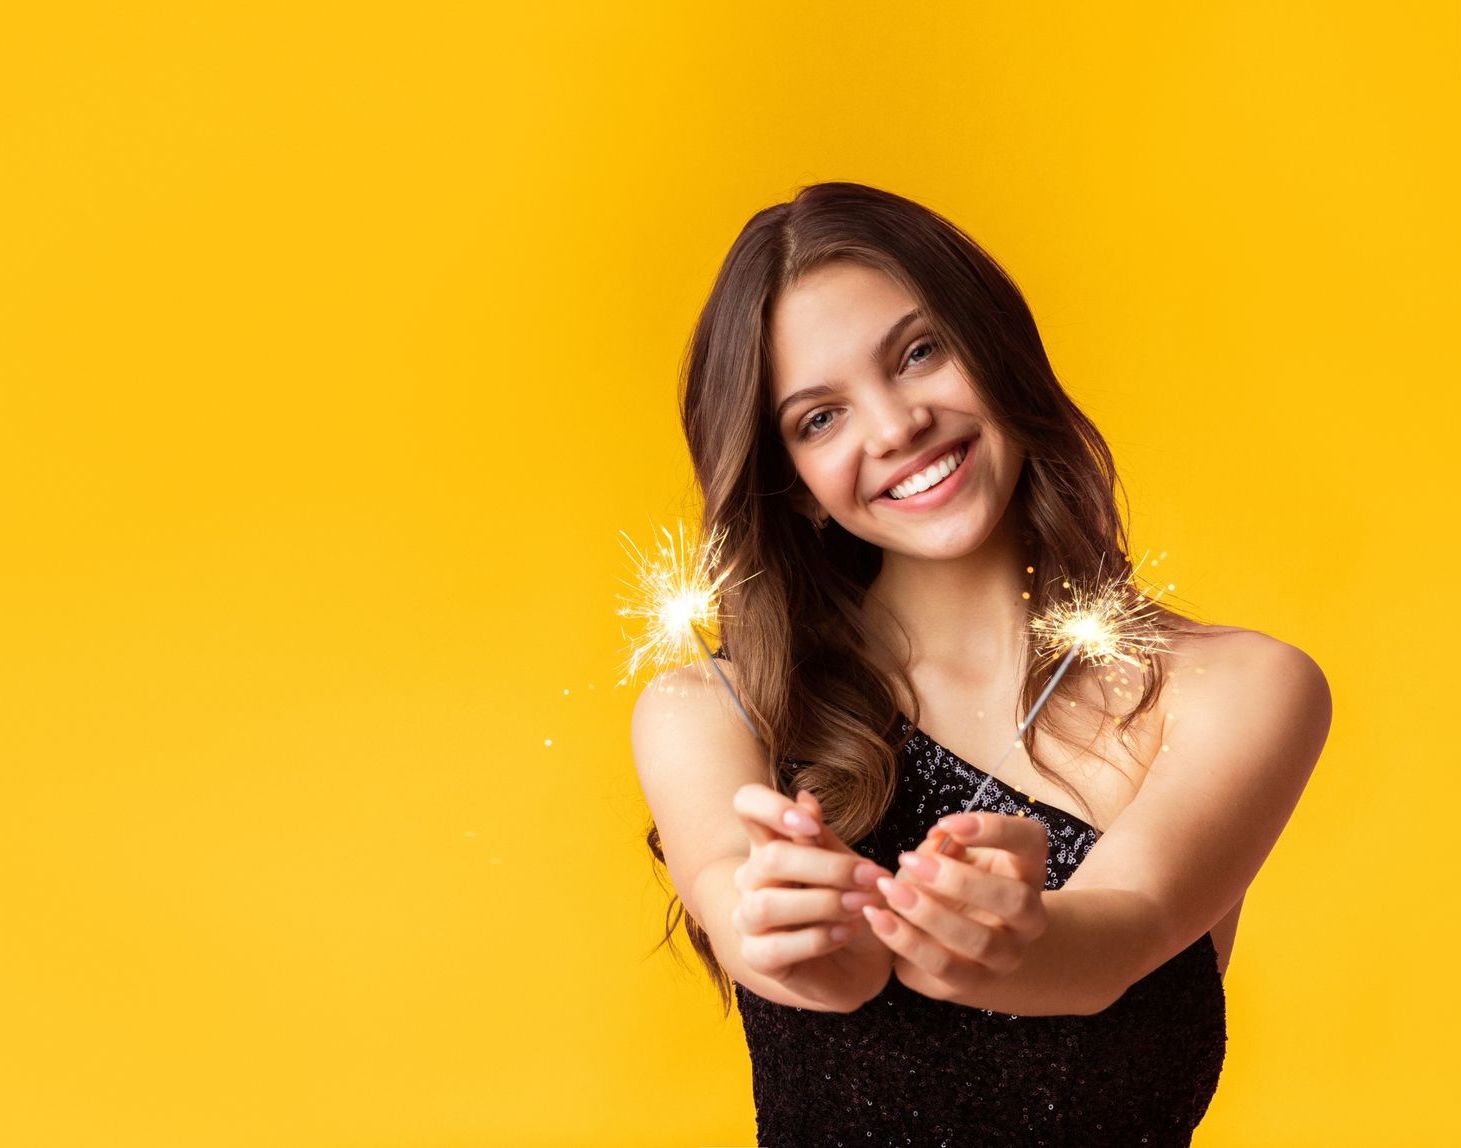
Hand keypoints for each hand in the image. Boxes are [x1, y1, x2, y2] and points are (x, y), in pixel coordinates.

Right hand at [730, 783, 896, 1008]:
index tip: (811, 826)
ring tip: (861, 906)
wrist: (859, 964)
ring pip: (769, 903)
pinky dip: (818, 938)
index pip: (747, 805)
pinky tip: (846, 933)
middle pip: (771, 858)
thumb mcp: (846, 866)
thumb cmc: (849, 906)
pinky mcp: (756, 956)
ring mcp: (748, 918)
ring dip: (824, 902)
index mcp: (770, 843)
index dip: (771, 807)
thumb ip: (823, 838)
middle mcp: (750, 877)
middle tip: (871, 876)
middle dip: (828, 867)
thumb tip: (805, 797)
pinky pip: (777, 946)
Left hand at [860, 811, 1049, 1002]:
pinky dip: (907, 941)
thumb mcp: (950, 857)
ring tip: (889, 890)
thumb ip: (945, 845)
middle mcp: (1029, 916)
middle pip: (1015, 900)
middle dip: (960, 880)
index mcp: (1027, 870)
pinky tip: (877, 918)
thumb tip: (937, 837)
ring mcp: (1007, 955)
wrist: (959, 944)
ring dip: (930, 913)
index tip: (945, 823)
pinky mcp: (975, 982)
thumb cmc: (951, 885)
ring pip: (981, 941)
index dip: (995, 829)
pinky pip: (944, 967)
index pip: (1031, 841)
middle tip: (909, 860)